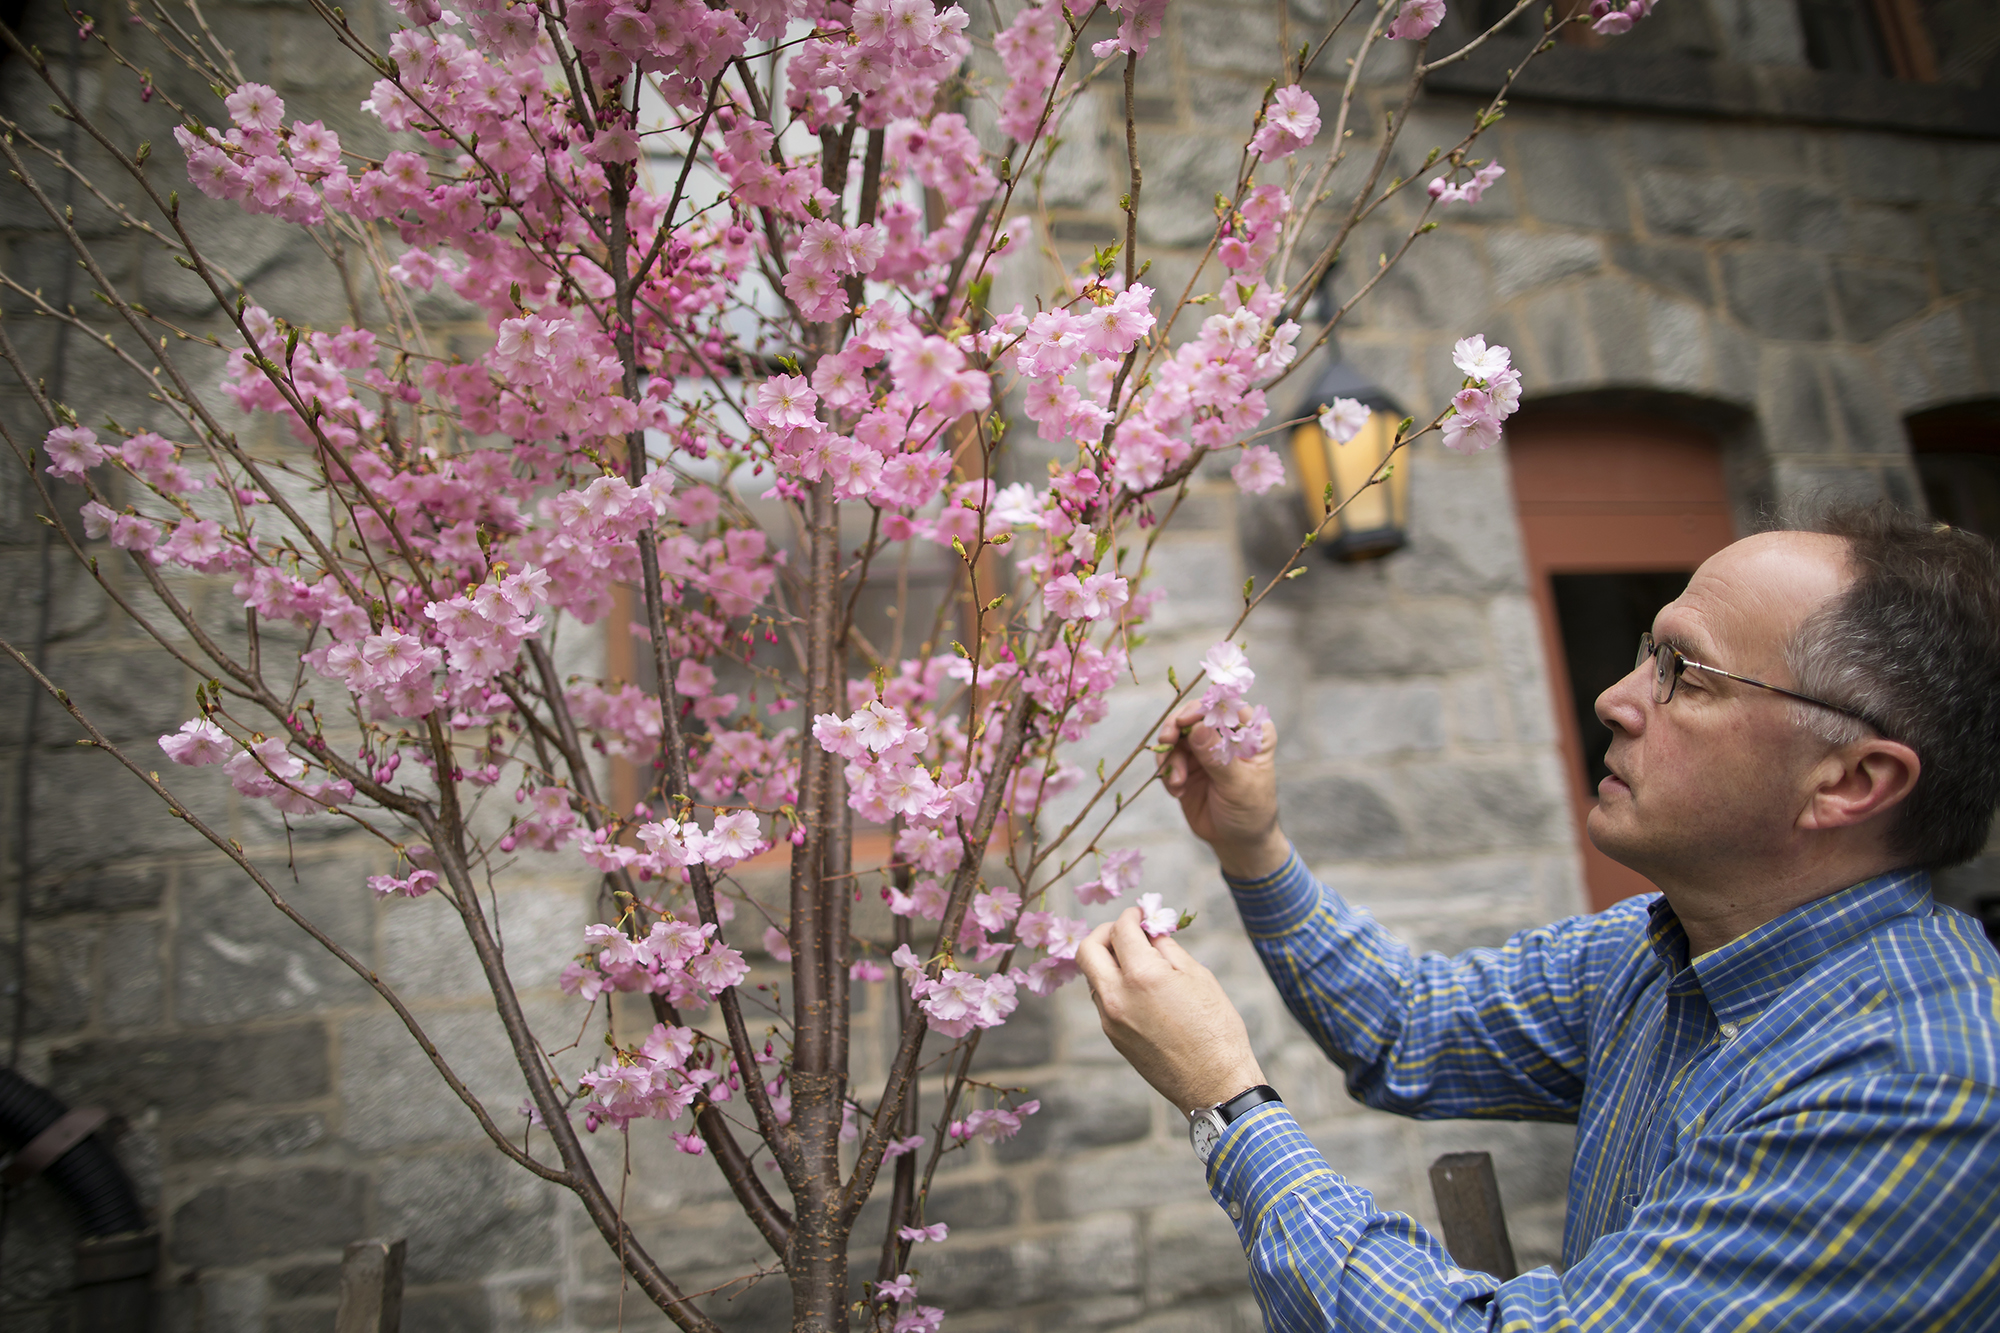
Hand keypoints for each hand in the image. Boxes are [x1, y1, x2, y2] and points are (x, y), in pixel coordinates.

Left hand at [1077, 906, 1265, 1115]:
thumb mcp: (1199, 977)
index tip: (1141, 915)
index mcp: (1142, 976)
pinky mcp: (1113, 1037)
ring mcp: (1110, 1020)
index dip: (1131, 916)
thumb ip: (1167, 949)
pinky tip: (1142, 988)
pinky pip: (1104, 1000)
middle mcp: (1117, 997)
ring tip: (1139, 961)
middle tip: (1127, 932)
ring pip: (1093, 976)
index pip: (1120, 930)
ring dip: (1109, 960)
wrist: (1214, 1083)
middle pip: (1088, 950)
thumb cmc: (1216, 1029)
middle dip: (1105, 932)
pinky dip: (1115, 984)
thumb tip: (1150, 933)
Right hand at [1157, 700, 1288, 879]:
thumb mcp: (1237, 785)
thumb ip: (1216, 757)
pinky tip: (1177, 791)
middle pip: (1195, 714)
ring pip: (1176, 735)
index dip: (1203, 708)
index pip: (1227, 706)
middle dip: (1176, 728)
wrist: (1236, 841)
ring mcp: (1205, 747)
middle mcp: (1227, 734)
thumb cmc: (1250, 810)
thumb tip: (1198, 727)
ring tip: (1177, 783)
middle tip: (1166, 742)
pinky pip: (1168, 756)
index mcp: (1252, 732)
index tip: (1183, 721)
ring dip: (1171, 757)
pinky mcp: (1187, 763)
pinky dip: (1168, 772)